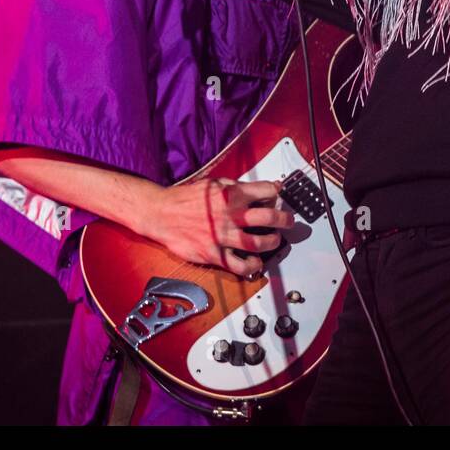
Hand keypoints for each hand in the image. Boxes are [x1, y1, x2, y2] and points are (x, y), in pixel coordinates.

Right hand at [136, 178, 293, 276]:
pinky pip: (239, 265)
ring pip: (258, 243)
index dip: (277, 193)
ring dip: (272, 243)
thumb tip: (259, 187)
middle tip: (288, 221)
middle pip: (269, 218)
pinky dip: (252, 266)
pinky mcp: (213, 254)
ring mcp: (222, 236)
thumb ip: (236, 186)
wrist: (161, 213)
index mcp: (231, 195)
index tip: (279, 196)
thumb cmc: (186, 198)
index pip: (266, 191)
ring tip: (274, 241)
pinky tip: (256, 262)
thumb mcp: (213, 183)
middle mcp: (230, 215)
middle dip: (285, 219)